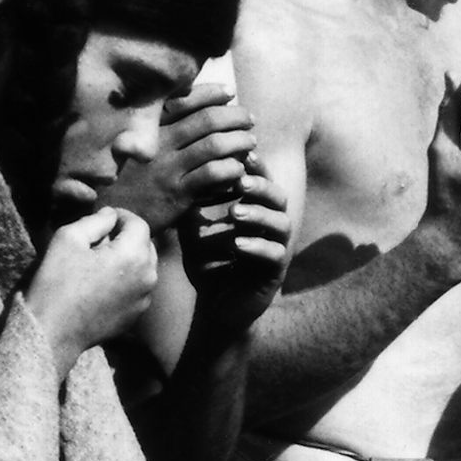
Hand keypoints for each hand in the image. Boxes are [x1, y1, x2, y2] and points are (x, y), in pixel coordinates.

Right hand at [23, 207, 158, 372]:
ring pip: (143, 268)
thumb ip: (95, 220)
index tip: (103, 219)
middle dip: (126, 238)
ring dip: (127, 260)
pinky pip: (137, 289)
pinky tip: (102, 285)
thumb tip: (110, 215)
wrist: (51, 332)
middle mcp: (148, 277)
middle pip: (145, 246)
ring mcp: (144, 300)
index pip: (139, 224)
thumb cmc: (56, 282)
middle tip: (99, 241)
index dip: (121, 216)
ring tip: (100, 263)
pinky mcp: (135, 317)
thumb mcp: (68, 237)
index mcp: (134, 255)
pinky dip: (125, 281)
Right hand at [102, 87, 255, 233]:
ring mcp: (169, 168)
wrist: (112, 214)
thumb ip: (160, 128)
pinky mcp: (177, 193)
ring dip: (239, 141)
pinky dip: (231, 168)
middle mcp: (160, 144)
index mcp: (151, 128)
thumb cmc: (128, 178)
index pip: (186, 100)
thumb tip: (189, 103)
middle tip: (249, 118)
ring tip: (251, 142)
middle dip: (234, 115)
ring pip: (213, 145)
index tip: (230, 91)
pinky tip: (240, 169)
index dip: (212, 92)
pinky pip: (212, 175)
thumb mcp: (137, 146)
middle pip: (206, 119)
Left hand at [179, 167, 292, 331]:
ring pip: (282, 225)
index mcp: (256, 211)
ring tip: (235, 213)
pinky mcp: (275, 274)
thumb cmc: (207, 264)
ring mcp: (277, 249)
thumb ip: (191, 206)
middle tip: (240, 182)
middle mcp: (271, 227)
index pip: (260, 182)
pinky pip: (275, 256)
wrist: (215, 307)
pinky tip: (238, 245)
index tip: (242, 154)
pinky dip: (257, 248)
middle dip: (261, 187)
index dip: (255, 167)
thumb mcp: (193, 232)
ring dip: (259, 215)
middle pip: (279, 198)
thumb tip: (178, 174)